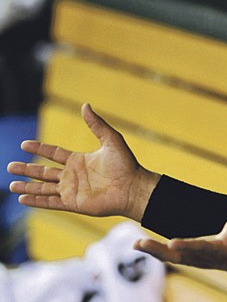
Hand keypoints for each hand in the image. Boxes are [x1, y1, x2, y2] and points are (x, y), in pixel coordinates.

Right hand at [7, 103, 159, 220]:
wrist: (133, 187)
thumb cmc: (126, 164)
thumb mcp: (111, 139)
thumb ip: (96, 124)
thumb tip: (85, 105)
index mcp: (79, 160)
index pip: (54, 153)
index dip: (39, 149)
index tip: (24, 145)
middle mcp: (73, 176)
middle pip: (43, 172)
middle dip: (27, 169)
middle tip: (9, 166)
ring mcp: (72, 190)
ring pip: (43, 188)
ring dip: (27, 187)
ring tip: (10, 184)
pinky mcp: (73, 203)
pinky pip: (51, 202)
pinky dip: (36, 201)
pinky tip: (22, 199)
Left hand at [135, 206, 226, 275]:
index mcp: (221, 251)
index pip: (202, 249)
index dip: (188, 246)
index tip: (171, 242)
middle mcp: (205, 259)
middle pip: (180, 257)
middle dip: (160, 251)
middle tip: (142, 243)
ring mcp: (196, 260)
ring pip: (172, 258)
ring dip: (153, 251)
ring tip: (137, 243)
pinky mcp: (189, 258)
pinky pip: (170, 256)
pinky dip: (154, 251)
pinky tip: (139, 244)